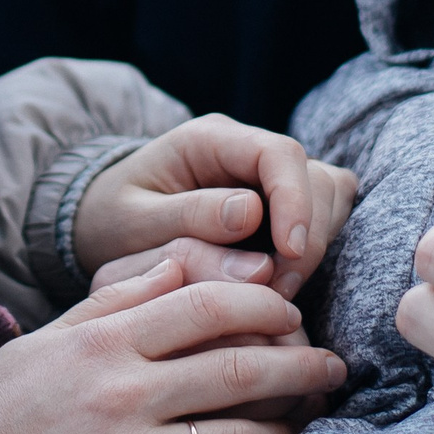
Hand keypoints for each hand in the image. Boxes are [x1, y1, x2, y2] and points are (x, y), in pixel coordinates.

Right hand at [0, 257, 346, 433]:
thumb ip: (121, 297)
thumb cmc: (5, 402)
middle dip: (298, 365)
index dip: (262, 303)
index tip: (290, 311)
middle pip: (237, 368)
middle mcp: (124, 393)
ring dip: (282, 427)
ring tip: (302, 419)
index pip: (205, 305)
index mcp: (107, 341)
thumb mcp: (54, 334)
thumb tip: (185, 263)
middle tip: (331, 365)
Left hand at [73, 114, 357, 299]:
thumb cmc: (112, 221)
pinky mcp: (280, 205)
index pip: (278, 153)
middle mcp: (247, 148)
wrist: (106, 225)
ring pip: (328, 196)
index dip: (295, 201)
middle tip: (277, 292)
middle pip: (315, 175)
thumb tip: (253, 215)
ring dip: (314, 246)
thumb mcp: (134, 223)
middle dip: (308, 236)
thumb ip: (189, 218)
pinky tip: (280, 285)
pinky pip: (320, 218)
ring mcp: (268, 175)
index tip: (288, 253)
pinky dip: (312, 250)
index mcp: (209, 139)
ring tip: (276, 293)